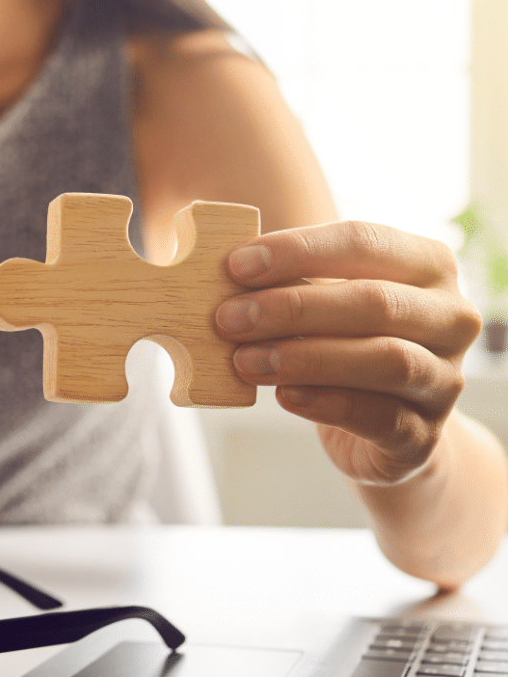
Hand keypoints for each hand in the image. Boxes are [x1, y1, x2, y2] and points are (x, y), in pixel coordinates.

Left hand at [214, 220, 481, 484]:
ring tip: (244, 360)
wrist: (386, 429)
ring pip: (385, 360)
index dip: (298, 250)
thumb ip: (288, 282)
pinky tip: (283, 396)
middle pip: (376, 302)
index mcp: (428, 266)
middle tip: (227, 318)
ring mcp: (445, 379)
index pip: (365, 242)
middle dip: (293, 308)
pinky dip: (326, 404)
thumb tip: (226, 272)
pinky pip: (379, 416)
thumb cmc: (344, 343)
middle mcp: (451, 318)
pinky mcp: (425, 435)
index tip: (236, 265)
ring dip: (305, 357)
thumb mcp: (322, 303)